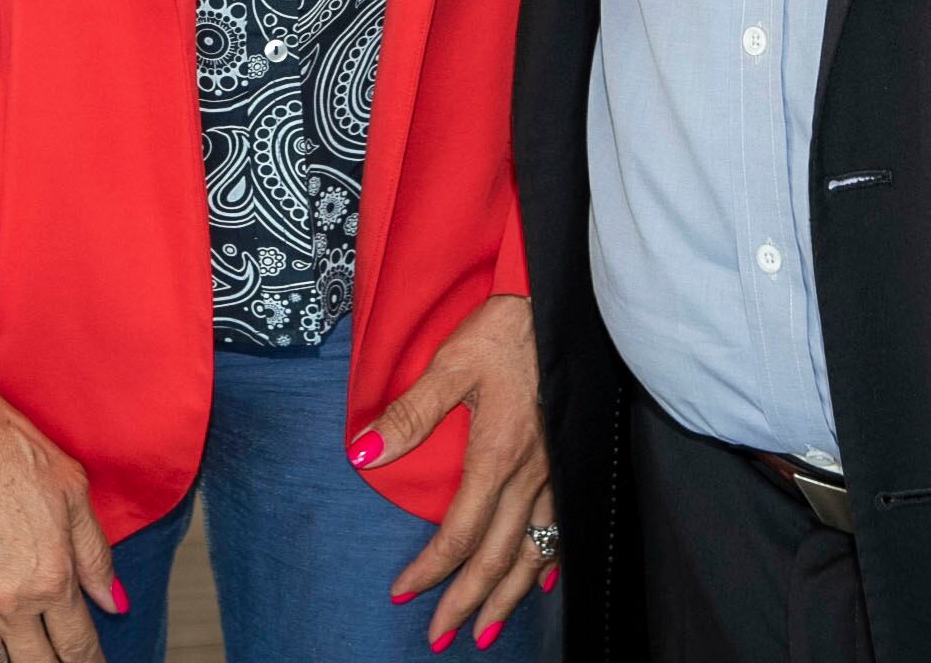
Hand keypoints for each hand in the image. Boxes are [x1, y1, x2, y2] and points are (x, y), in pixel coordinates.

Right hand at [0, 349, 122, 662]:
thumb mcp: (71, 490)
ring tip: (18, 651)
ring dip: (9, 660)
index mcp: (51, 578)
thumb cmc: (2, 446)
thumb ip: (94, 554)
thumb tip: (113, 601)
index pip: (79, 645)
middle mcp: (10, 603)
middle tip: (59, 657)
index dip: (89, 661)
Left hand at [362, 294, 552, 652]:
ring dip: (508, 596)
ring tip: (488, 630)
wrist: (561, 301)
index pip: (459, 533)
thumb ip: (408, 414)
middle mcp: (532, 473)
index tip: (403, 593)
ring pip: (534, 551)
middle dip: (468, 603)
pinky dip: (549, 561)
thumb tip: (362, 454)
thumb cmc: (506, 327)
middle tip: (442, 638)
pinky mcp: (567, 458)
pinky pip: (562, 527)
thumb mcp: (450, 362)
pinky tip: (540, 579)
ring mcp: (555, 470)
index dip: (430, 570)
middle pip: (498, 556)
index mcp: (498, 455)